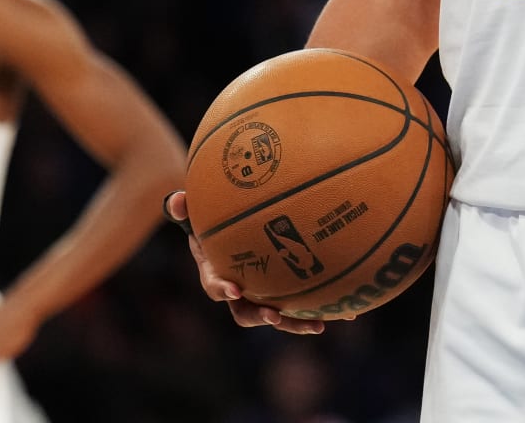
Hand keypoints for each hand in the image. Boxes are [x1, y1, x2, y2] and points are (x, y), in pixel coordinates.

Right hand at [163, 190, 323, 334]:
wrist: (232, 233)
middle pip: (247, 312)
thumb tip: (176, 199)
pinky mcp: (284, 293)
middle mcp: (240, 291)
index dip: (223, 290)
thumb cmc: (214, 222)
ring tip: (318, 324)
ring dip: (295, 322)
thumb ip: (185, 208)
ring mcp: (263, 294)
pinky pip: (301, 305)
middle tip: (275, 315)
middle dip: (262, 317)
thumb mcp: (198, 213)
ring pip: (277, 315)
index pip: (215, 286)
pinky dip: (322, 308)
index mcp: (217, 273)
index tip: (234, 290)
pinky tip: (348, 310)